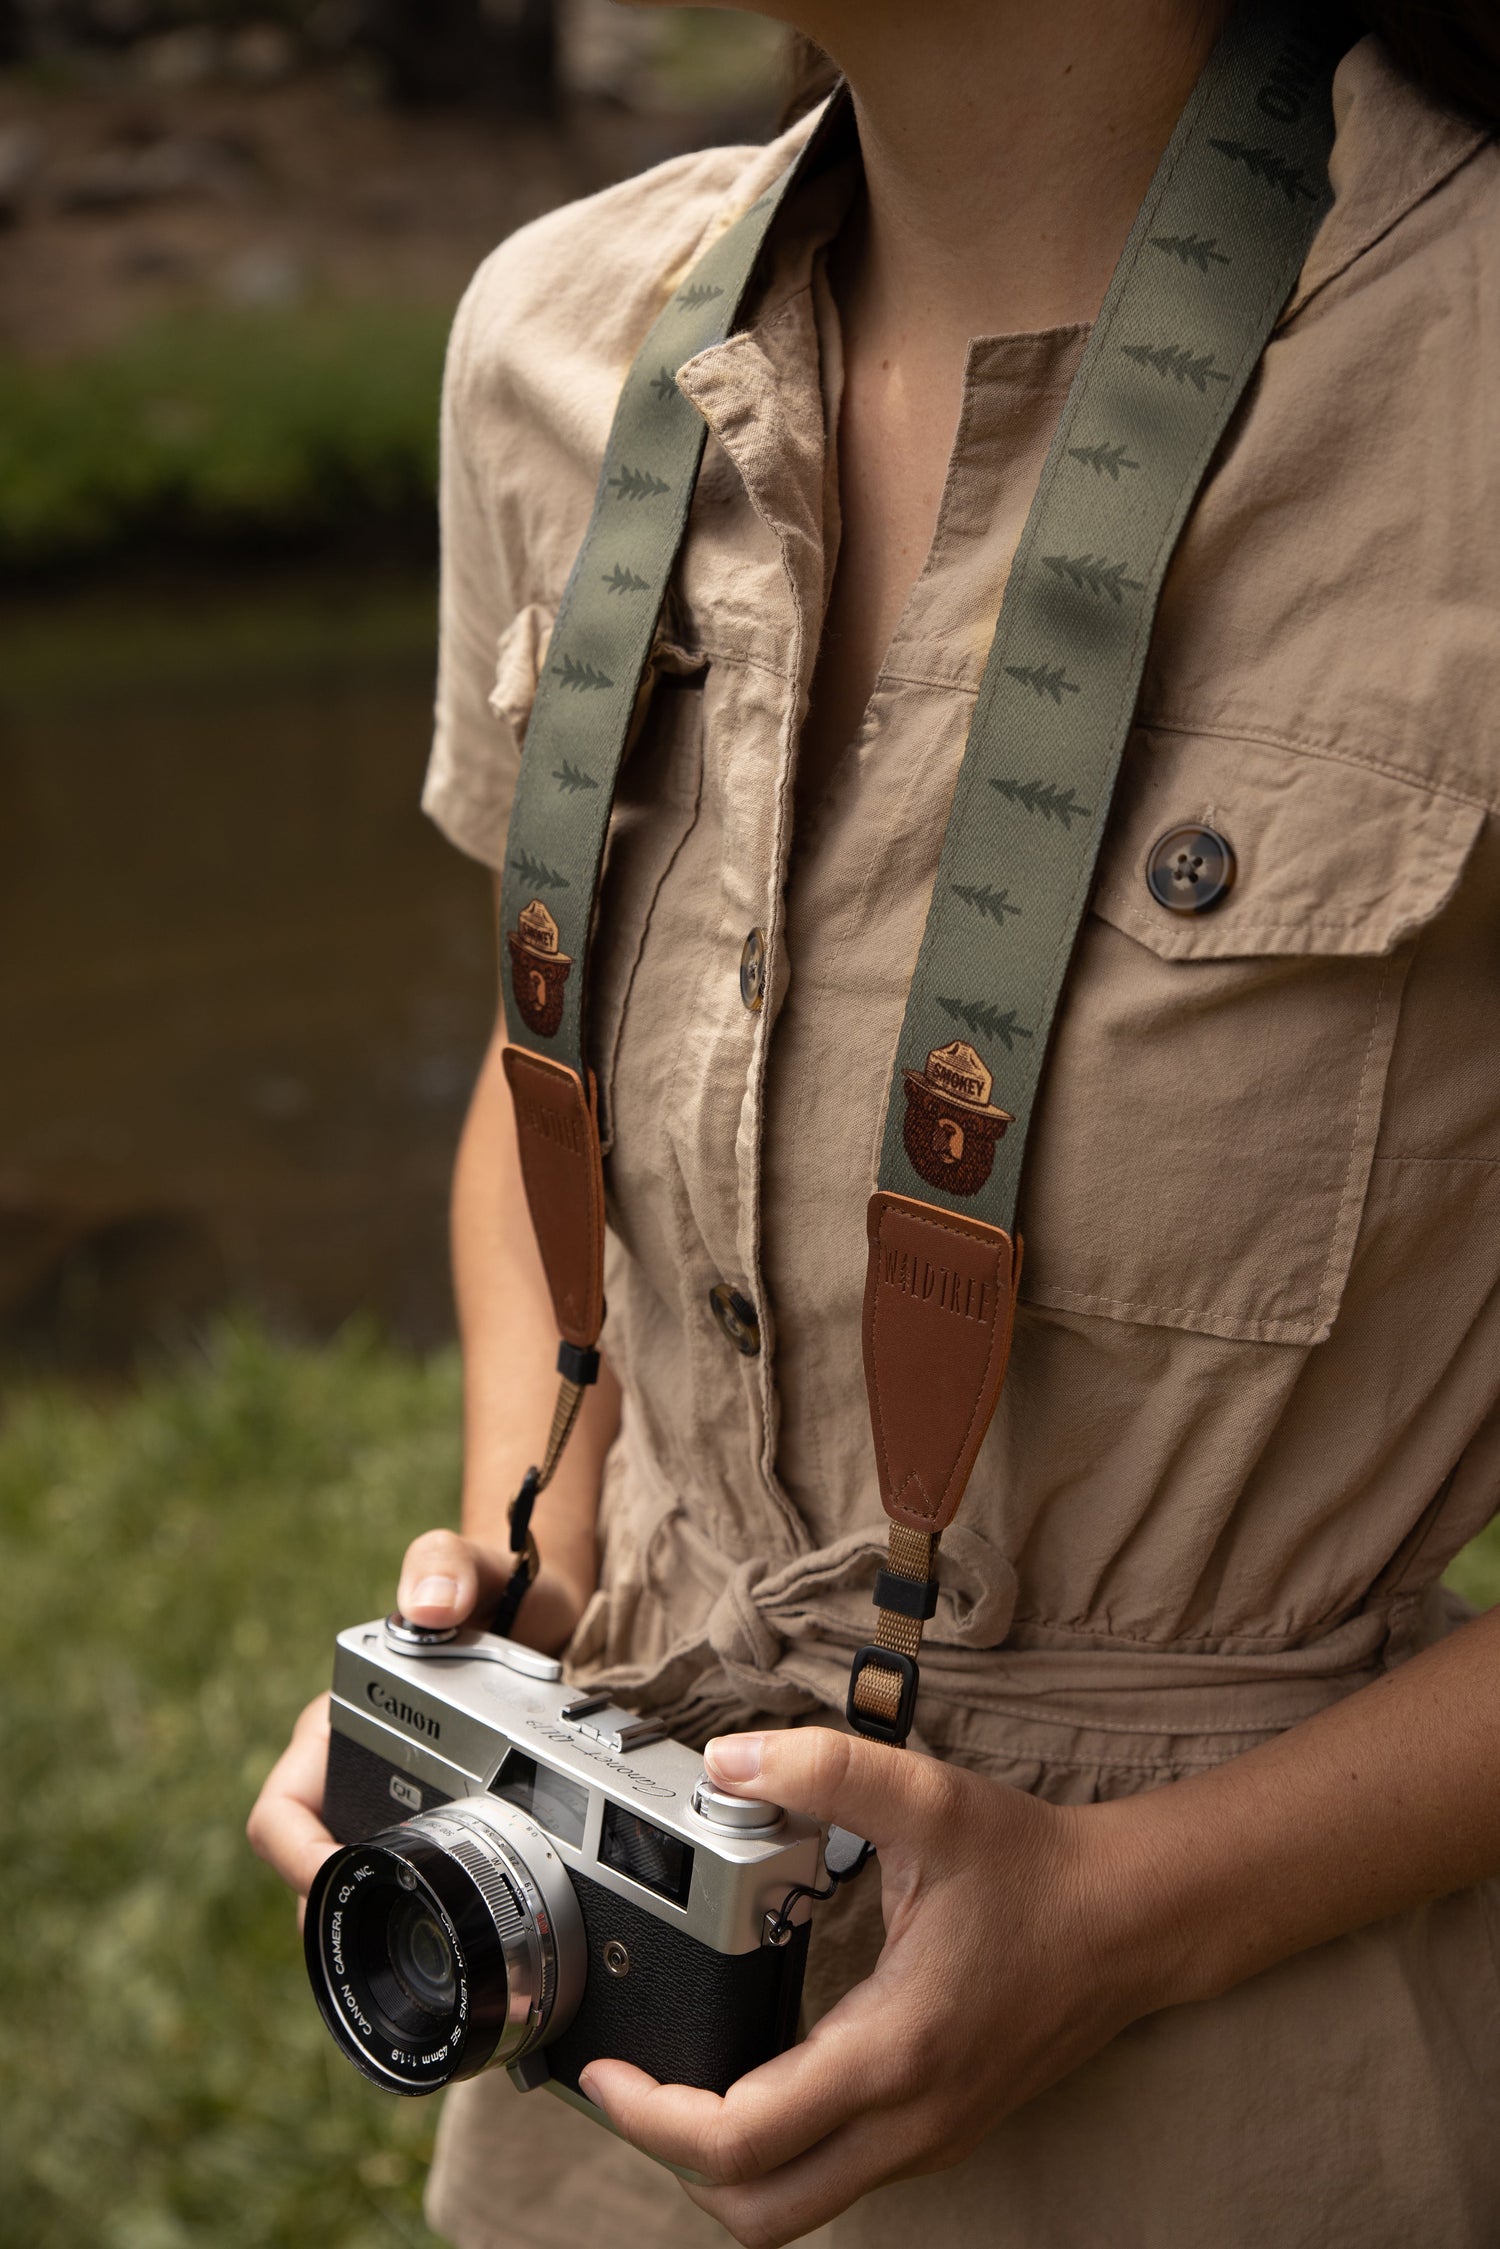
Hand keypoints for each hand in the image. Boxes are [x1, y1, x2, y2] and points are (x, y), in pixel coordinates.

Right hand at [246, 1529, 590, 1914]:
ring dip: (385, 1919)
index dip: (297, 1860)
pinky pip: (414, 1881)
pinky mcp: (434, 1824)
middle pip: (317, 1871)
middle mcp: (349, 1774)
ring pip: (363, 1886)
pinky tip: (474, 1930)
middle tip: (394, 1943)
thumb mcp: (466, 1566)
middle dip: (344, 1914)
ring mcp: (388, 1805)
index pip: (279, 1816)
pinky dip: (427, 1907)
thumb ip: (443, 1566)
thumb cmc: (483, 1589)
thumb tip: (426, 1607)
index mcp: (330, 1727)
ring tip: (437, 1950)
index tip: (338, 1884)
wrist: (535, 1610)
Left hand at [578, 1728, 1171, 2247]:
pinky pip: (838, 2176)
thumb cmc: (1034, 1868)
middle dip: (674, 2161)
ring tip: (682, 2087)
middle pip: (758, 2212)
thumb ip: (826, 1769)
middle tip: (634, 2088)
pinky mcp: (942, 2132)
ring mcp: (929, 2138)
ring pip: (799, 2207)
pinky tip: (761, 2076)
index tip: (607, 2073)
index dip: (651, 2119)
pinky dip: (780, 2152)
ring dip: (727, 2167)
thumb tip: (728, 1762)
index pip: (740, 2142)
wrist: (1133, 1919)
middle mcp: (909, 2120)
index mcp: (892, 2051)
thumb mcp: (928, 1801)